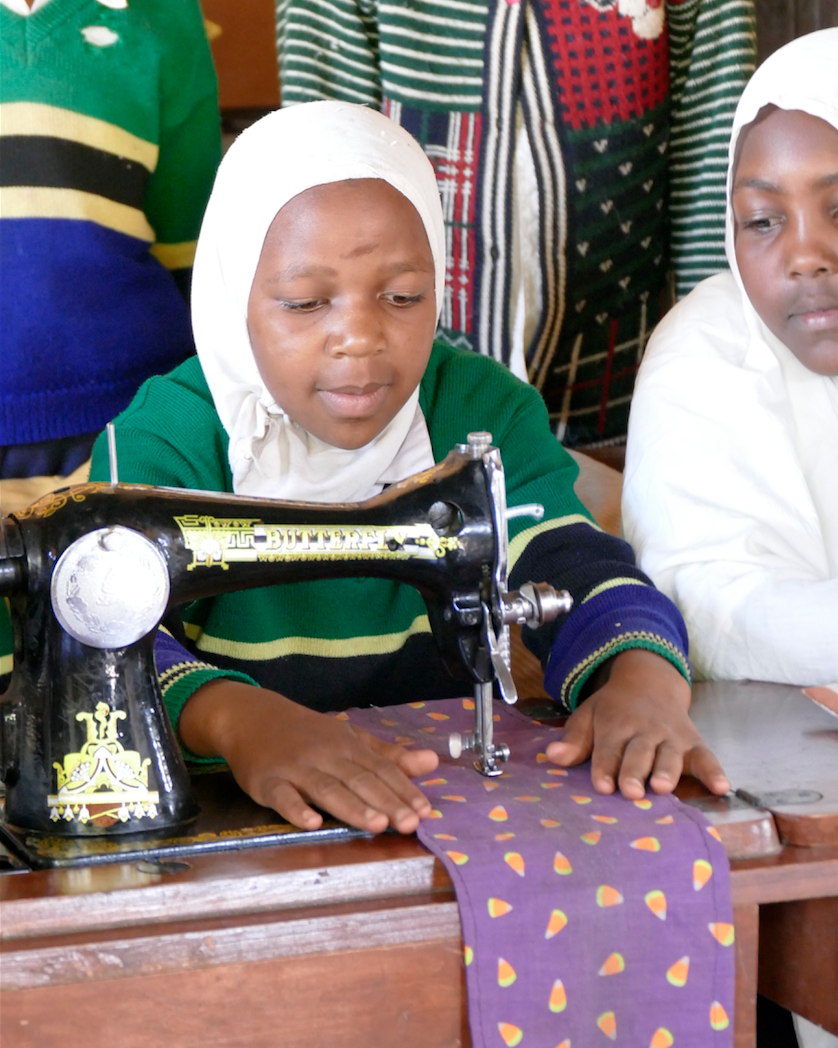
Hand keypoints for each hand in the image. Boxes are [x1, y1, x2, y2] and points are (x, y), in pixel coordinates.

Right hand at [179, 680, 438, 832]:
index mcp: (348, 745)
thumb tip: (432, 762)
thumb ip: (389, 754)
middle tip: (409, 824)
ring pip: (327, 789)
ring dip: (352, 807)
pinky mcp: (267, 781)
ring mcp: (296, 768)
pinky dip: (296, 809)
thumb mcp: (349, 737)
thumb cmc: (307, 733)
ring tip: (376, 824)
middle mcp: (326, 755)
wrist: (252, 717)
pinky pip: (282, 796)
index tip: (425, 811)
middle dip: (386, 802)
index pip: (381, 769)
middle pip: (359, 780)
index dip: (403, 790)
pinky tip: (312, 823)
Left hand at [545, 649, 729, 798]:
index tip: (602, 786)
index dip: (604, 767)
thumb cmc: (614, 709)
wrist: (650, 681)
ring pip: (669, 755)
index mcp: (616, 725)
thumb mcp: (589, 715)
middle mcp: (644, 731)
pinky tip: (722, 788)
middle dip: (634, 772)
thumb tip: (552, 756)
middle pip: (638, 753)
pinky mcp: (694, 743)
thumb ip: (574, 738)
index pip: (608, 748)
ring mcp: (671, 737)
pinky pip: (707, 757)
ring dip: (666, 771)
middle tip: (630, 791)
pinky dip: (714, 772)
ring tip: (662, 787)